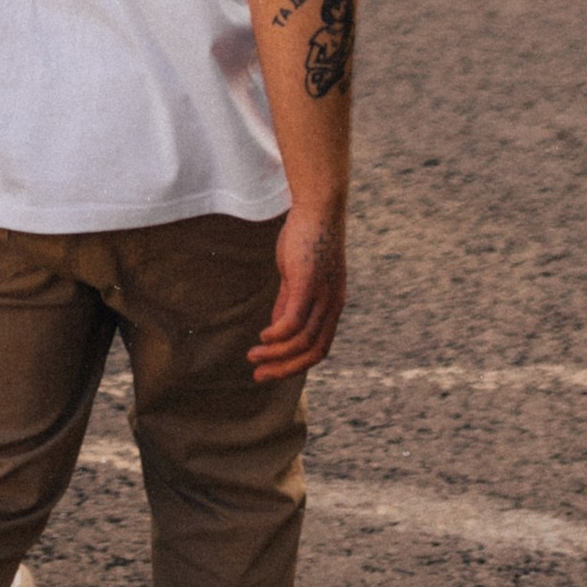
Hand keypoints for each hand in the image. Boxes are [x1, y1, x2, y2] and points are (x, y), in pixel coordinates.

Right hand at [249, 202, 347, 381]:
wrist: (318, 208)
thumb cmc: (307, 239)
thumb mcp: (298, 277)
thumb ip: (289, 302)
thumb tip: (278, 329)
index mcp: (331, 307)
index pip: (318, 349)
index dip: (295, 365)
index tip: (270, 371)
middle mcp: (332, 306)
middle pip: (313, 353)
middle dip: (285, 370)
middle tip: (259, 377)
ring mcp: (322, 296)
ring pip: (302, 341)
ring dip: (276, 355)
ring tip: (253, 357)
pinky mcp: (307, 284)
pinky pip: (293, 321)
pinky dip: (278, 335)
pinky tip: (263, 337)